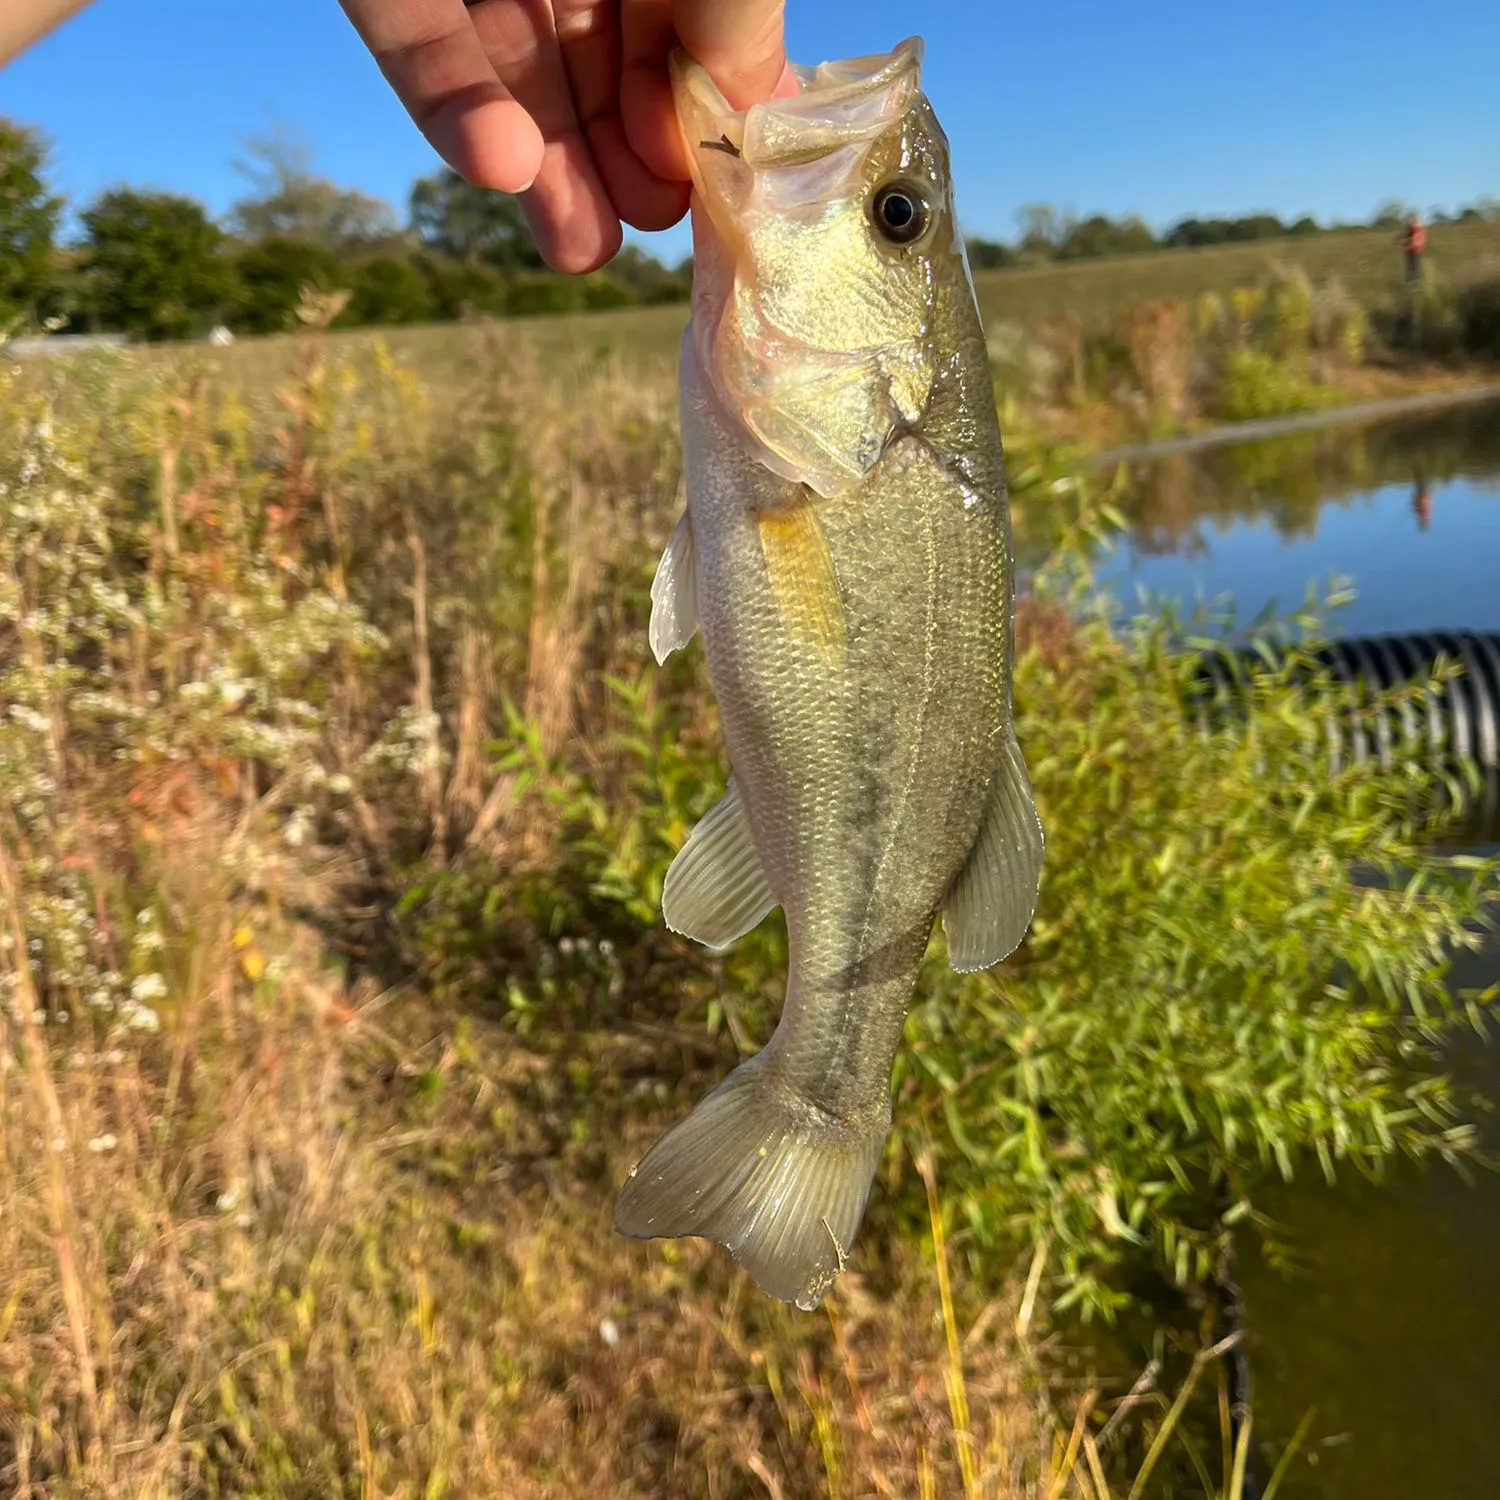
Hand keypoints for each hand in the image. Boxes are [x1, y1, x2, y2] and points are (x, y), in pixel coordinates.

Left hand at [337, 0, 789, 273]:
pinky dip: (452, 106)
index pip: (676, 43)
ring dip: (544, 170)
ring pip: (508, 78)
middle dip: (611, 168)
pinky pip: (412, 41)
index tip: (697, 193)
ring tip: (577, 249)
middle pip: (589, 73)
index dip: (685, 122)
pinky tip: (500, 163)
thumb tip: (752, 113)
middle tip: (631, 243)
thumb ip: (735, 22)